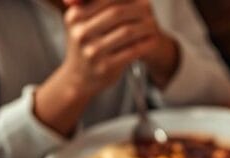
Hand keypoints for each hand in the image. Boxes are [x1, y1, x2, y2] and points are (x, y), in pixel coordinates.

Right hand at [59, 0, 176, 95]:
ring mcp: (93, 51)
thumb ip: (96, 5)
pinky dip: (145, 44)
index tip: (141, 2)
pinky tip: (151, 40)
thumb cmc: (87, 44)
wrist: (78, 77)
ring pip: (127, 31)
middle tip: (150, 11)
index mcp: (75, 16)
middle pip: (117, 12)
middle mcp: (81, 33)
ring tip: (153, 25)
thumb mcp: (82, 22)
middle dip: (136, 10)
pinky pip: (133, 50)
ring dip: (144, 27)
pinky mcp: (106, 67)